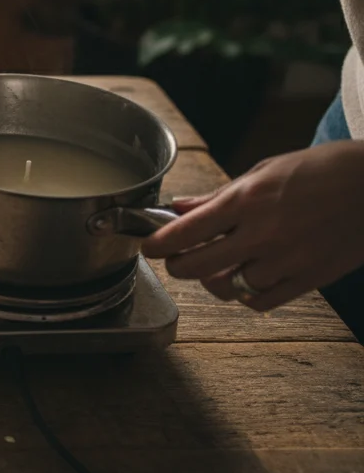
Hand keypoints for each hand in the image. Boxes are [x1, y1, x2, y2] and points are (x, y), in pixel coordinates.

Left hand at [143, 141, 363, 310]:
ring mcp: (286, 259)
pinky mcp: (309, 279)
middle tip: (175, 262)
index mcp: (247, 200)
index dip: (159, 244)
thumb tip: (179, 208)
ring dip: (213, 282)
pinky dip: (247, 295)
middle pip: (198, 267)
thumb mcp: (264, 171)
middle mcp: (262, 233)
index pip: (186, 232)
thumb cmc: (321, 171)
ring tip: (214, 270)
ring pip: (228, 288)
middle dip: (178, 267)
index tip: (149, 247)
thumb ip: (219, 197)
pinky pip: (261, 301)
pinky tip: (246, 281)